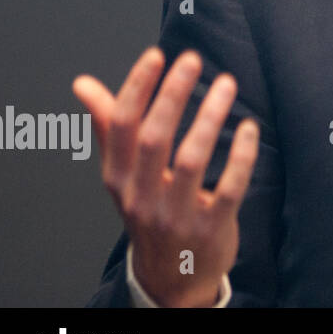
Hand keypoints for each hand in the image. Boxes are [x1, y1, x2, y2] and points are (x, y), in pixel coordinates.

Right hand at [73, 47, 258, 306]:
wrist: (170, 277)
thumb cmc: (149, 211)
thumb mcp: (123, 175)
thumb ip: (109, 128)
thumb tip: (84, 85)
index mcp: (119, 178)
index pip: (121, 127)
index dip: (137, 89)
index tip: (157, 55)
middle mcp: (142, 196)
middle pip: (154, 139)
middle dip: (172, 95)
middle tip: (193, 60)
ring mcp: (175, 214)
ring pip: (191, 160)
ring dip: (209, 118)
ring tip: (226, 84)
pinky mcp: (211, 227)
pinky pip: (229, 189)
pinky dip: (240, 157)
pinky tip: (249, 128)